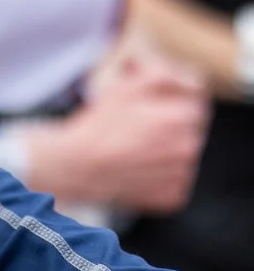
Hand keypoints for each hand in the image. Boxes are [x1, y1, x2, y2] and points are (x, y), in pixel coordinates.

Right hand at [29, 48, 208, 212]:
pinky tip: (135, 167)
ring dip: (163, 148)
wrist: (77, 167)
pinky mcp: (171, 196)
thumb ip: (160, 74)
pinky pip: (172, 180)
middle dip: (167, 123)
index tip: (151, 101)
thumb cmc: (97, 129)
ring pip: (180, 154)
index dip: (169, 96)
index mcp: (183, 117)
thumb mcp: (126, 87)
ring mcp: (181, 174)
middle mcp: (189, 147)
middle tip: (136, 124)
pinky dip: (158, 174)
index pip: (193, 99)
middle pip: (188, 127)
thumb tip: (173, 75)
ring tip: (132, 147)